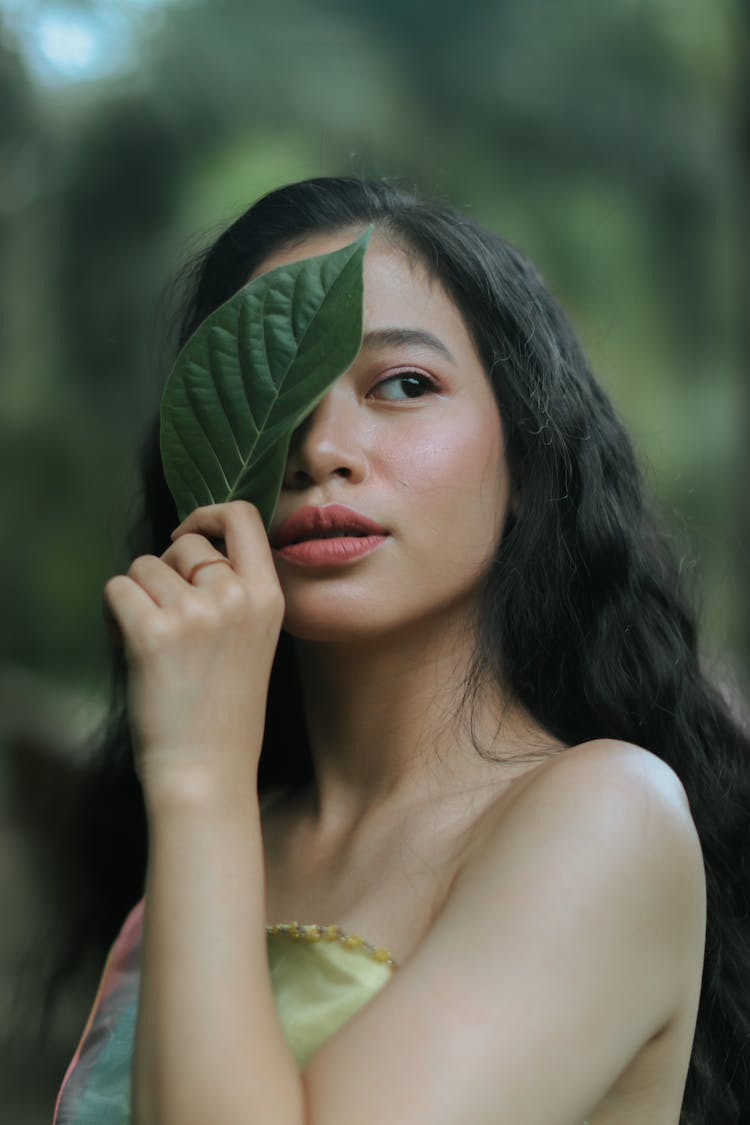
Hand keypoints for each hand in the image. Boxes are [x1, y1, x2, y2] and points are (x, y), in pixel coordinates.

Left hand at [103, 501, 284, 804]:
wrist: (208, 771)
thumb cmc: (226, 712)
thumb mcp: (256, 640)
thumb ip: (234, 592)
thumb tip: (188, 547)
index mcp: (268, 598)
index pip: (244, 517)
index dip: (209, 513)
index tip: (186, 533)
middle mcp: (234, 597)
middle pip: (183, 546)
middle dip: (165, 575)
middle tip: (169, 624)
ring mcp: (194, 613)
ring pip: (143, 567)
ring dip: (138, 597)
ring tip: (154, 644)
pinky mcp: (151, 633)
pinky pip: (116, 589)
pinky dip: (114, 615)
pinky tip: (130, 647)